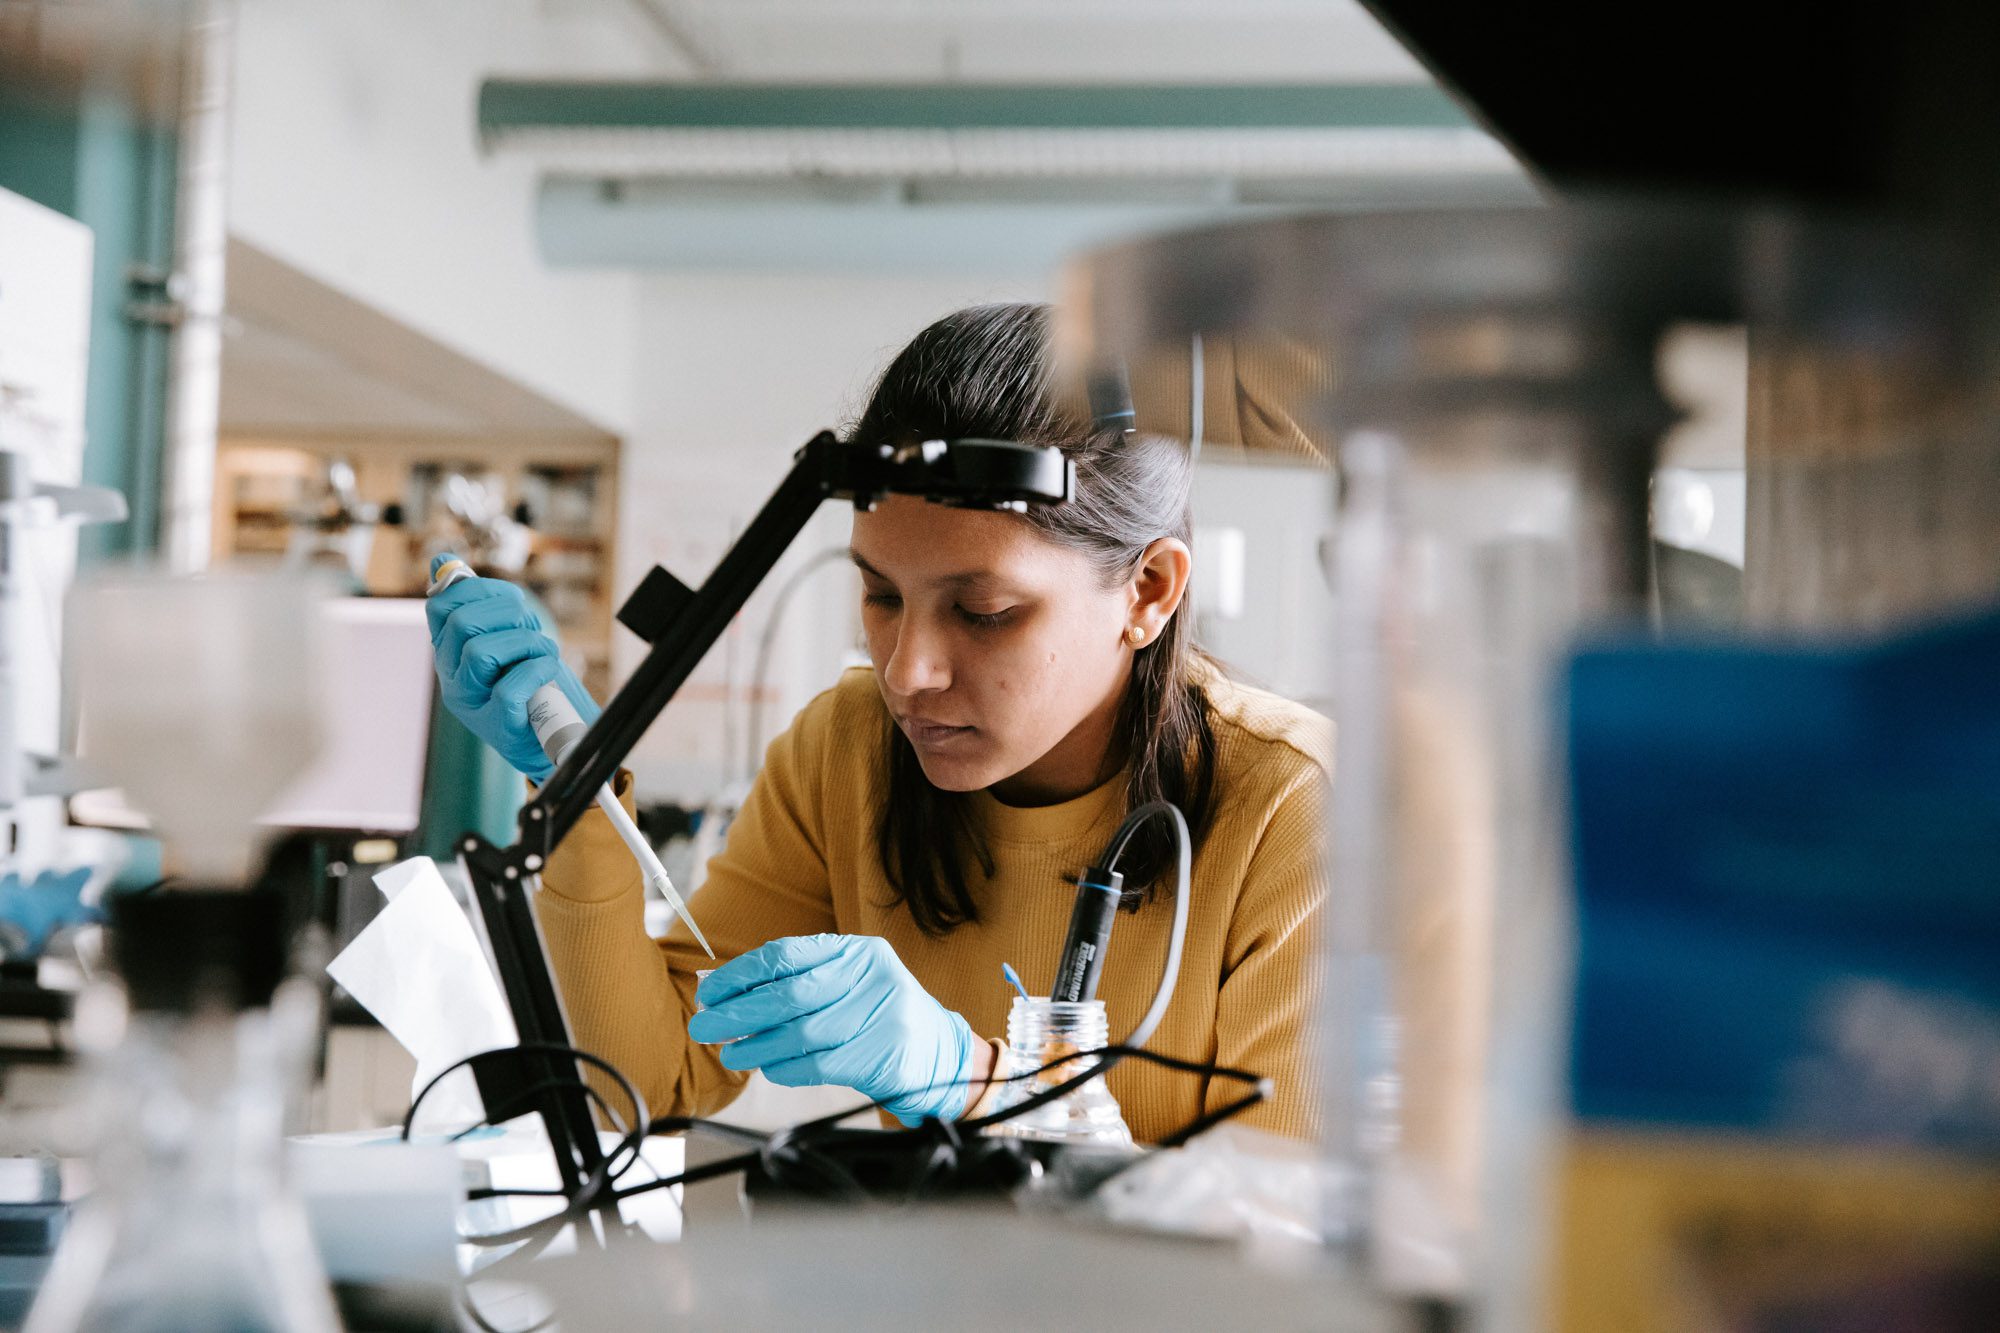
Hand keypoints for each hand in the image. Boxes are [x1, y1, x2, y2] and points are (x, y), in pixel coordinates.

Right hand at [425, 555, 598, 779]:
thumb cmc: (531, 682)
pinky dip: (537, 670)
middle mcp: (452, 677)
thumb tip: (442, 562)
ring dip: (526, 642)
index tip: (511, 603)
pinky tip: (548, 670)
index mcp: (449, 651)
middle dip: (507, 614)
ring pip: (482, 652)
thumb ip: (476, 602)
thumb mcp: (504, 637)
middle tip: (530, 629)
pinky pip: (509, 688)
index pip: (440, 605)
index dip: (480, 590)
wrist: (555, 737)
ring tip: (544, 653)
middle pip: (462, 623)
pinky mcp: (499, 725)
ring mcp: (472, 703)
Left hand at [687, 934, 976, 1125]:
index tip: (710, 991)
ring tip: (729, 1053)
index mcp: (857, 950)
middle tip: (704, 1025)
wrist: (939, 1051)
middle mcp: (872, 975)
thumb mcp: (848, 983)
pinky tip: (767, 1068)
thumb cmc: (877, 1015)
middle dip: (738, 1012)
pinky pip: (819, 1063)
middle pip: (790, 994)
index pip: (786, 955)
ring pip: (801, 1032)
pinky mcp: (882, 1054)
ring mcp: (881, 1014)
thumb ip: (797, 982)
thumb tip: (726, 991)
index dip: (741, 974)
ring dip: (756, 1045)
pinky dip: (785, 1068)